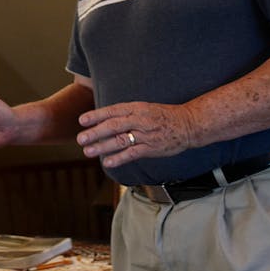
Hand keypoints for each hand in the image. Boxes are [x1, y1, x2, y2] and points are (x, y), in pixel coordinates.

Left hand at [77, 100, 195, 168]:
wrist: (188, 124)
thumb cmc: (164, 116)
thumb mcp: (145, 108)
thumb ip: (127, 113)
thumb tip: (106, 119)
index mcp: (137, 108)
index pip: (113, 111)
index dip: (96, 115)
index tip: (82, 120)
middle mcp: (139, 120)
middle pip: (113, 125)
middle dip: (95, 132)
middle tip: (80, 138)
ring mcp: (145, 134)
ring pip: (120, 140)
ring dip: (102, 146)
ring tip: (88, 151)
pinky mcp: (151, 148)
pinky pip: (132, 153)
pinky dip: (119, 158)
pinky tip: (107, 162)